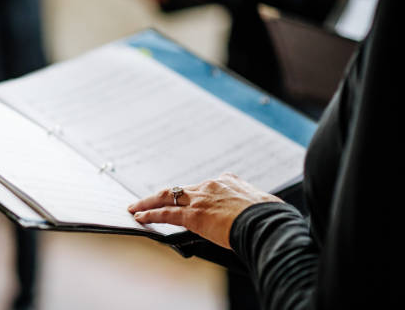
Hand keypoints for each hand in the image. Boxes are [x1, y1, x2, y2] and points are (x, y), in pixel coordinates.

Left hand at [128, 173, 282, 248]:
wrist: (266, 223)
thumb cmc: (269, 217)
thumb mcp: (262, 204)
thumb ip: (251, 206)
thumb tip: (261, 211)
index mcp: (228, 181)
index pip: (203, 187)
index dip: (192, 194)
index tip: (185, 198)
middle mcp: (211, 186)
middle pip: (180, 189)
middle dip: (162, 195)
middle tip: (147, 199)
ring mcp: (200, 199)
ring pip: (167, 197)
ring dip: (149, 203)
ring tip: (135, 208)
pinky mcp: (193, 215)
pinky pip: (166, 213)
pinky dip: (151, 214)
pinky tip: (140, 217)